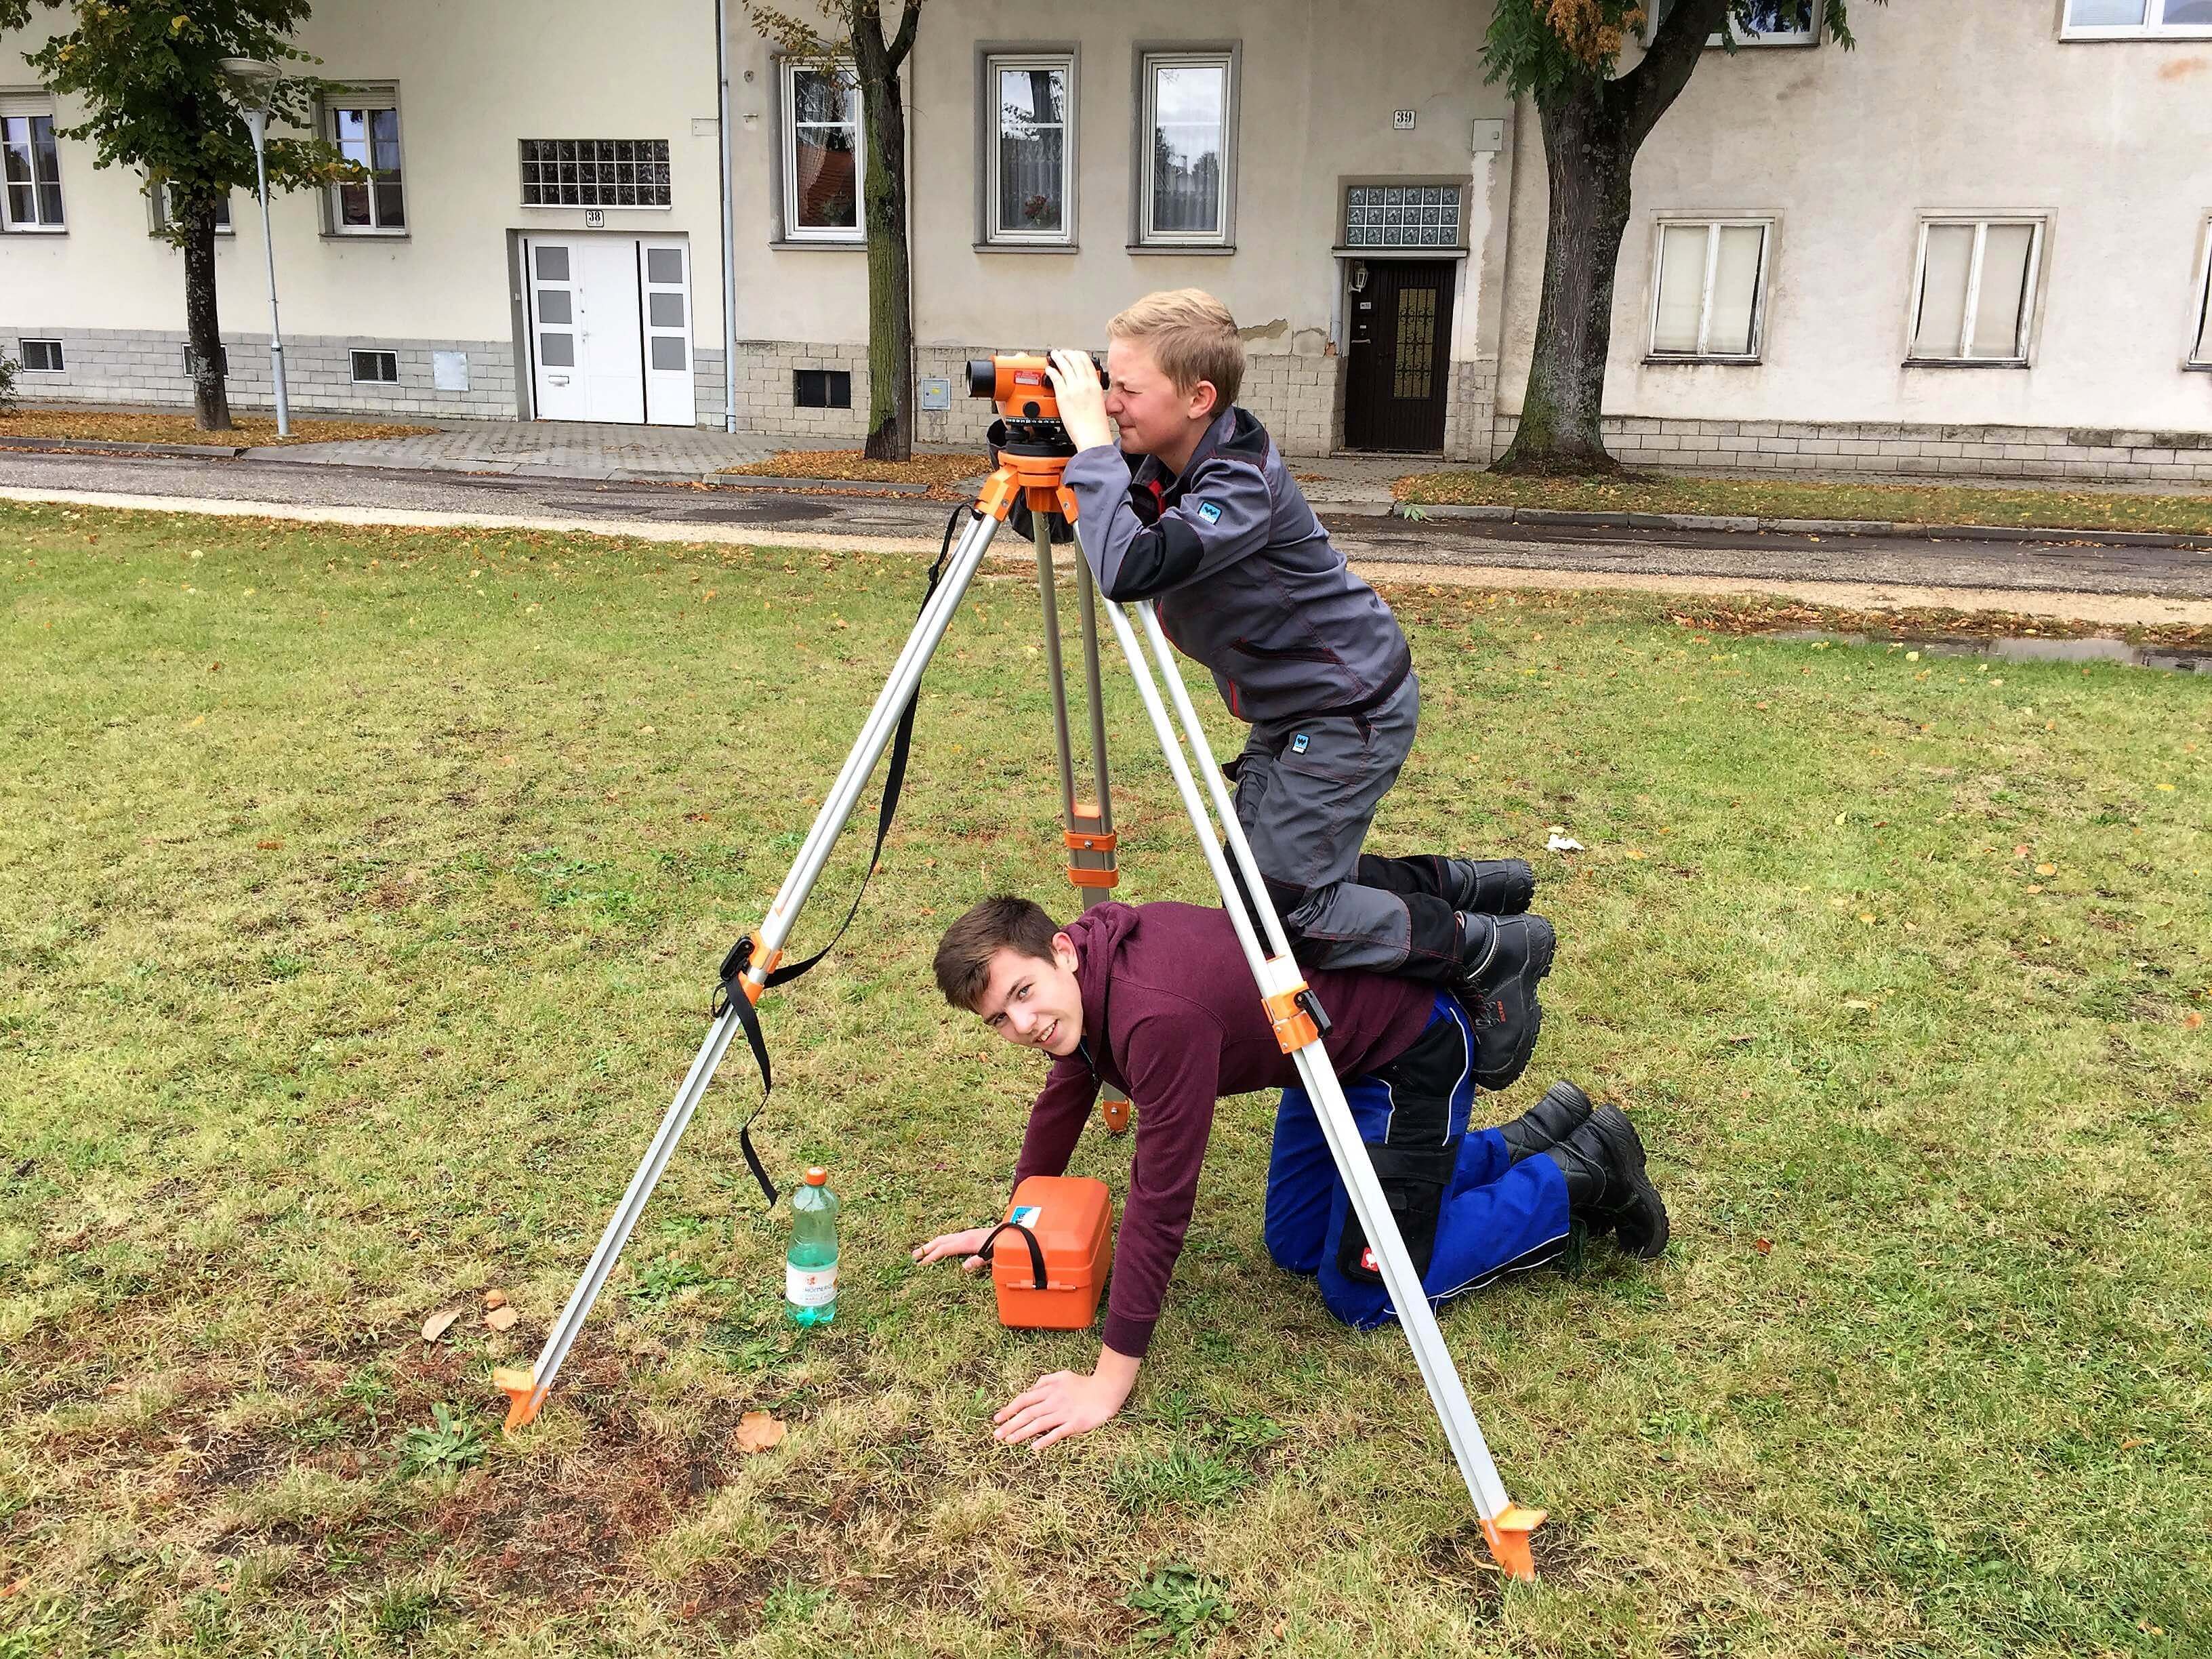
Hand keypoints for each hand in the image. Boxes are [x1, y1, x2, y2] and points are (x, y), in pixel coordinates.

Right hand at [912, 1225, 993, 1272]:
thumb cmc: (1001, 1246)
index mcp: (966, 1242)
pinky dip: (940, 1242)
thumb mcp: (992, 1256)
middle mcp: (963, 1236)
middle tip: (913, 1256)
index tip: (921, 1264)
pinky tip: (939, 1247)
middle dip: (926, 1248)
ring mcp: (965, 1234)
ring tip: (921, 1252)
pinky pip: (949, 1238)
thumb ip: (978, 1261)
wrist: (1010, 1233)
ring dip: (931, 1244)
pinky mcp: (968, 1235)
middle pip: (940, 1241)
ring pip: (944, 1238)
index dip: (932, 1256)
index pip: (944, 1249)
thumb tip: (964, 1267)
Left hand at [993, 1348, 1139, 1450]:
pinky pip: (1058, 1433)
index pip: (1024, 1399)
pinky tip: (1035, 1447)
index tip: (997, 1419)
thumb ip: (1044, 1381)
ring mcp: (1064, 1413)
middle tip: (997, 1435)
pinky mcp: (1075, 1423)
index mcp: (1049, 1389)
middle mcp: (1053, 1401)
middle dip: (1010, 1424)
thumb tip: (1030, 1389)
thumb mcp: (1062, 1376)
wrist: (1106, 1389)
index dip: (1009, 1409)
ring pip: (1039, 1424)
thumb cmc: (1083, 1384)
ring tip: (1009, 1441)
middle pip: (1028, 1413)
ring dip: (1022, 1433)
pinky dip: (1046, 1440)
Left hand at [1045, 348, 1115, 452]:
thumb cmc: (1096, 425)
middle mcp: (1085, 384)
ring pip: (1065, 366)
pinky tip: (1048, 370)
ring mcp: (1074, 389)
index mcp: (1095, 385)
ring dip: (1058, 358)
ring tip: (1053, 356)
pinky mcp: (1063, 396)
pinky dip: (1051, 371)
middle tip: (1061, 353)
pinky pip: (1056, 378)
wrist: (1092, 436)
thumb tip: (1088, 388)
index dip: (1078, 355)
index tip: (1073, 354)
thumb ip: (1093, 392)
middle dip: (1067, 353)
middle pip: (1075, 360)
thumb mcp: (1099, 403)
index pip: (1086, 362)